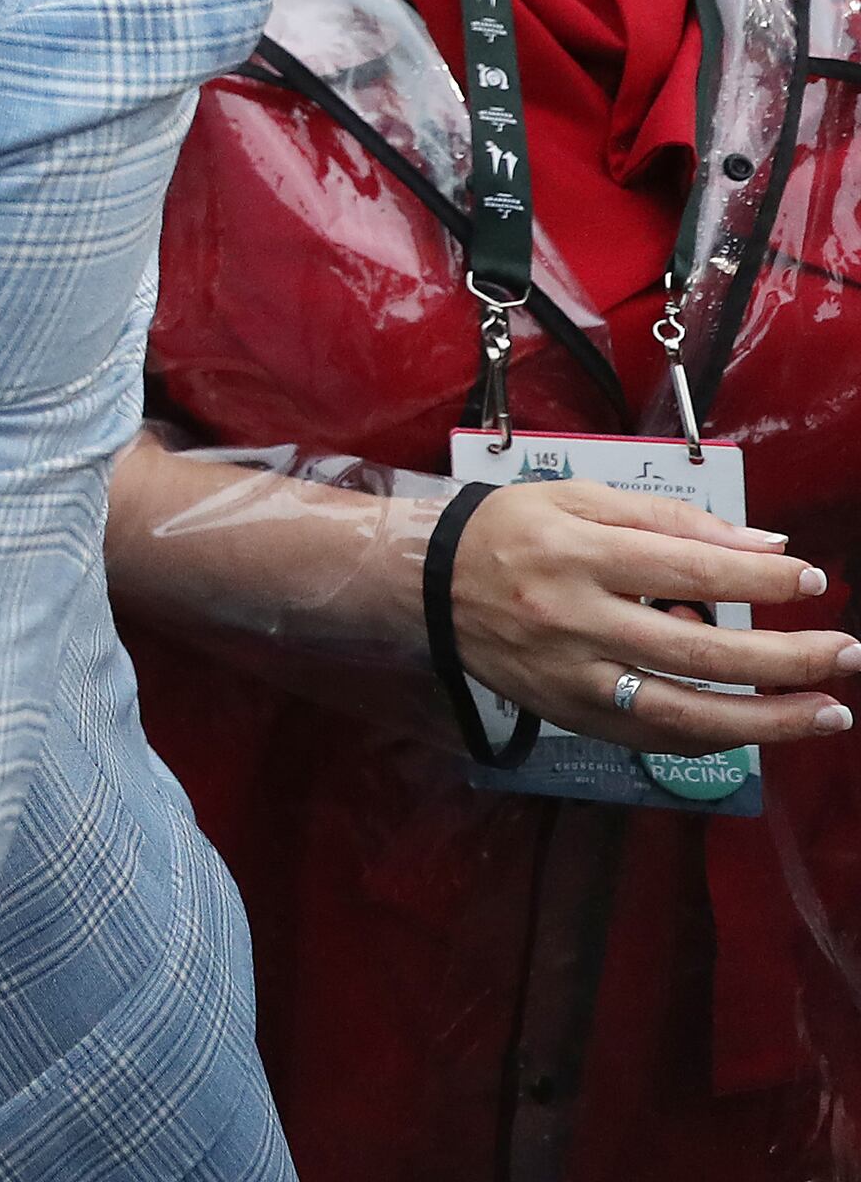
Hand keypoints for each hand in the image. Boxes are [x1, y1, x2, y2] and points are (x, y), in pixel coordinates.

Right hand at [452, 479, 858, 752]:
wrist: (420, 582)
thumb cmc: (508, 529)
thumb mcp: (580, 500)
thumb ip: (672, 520)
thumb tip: (766, 548)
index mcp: (578, 553)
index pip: (690, 570)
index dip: (760, 580)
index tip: (812, 581)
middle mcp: (574, 619)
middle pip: (699, 650)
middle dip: (787, 658)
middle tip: (847, 653)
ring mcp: (569, 676)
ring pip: (681, 712)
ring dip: (767, 719)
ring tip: (828, 713)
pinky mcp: (564, 713)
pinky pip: (649, 737)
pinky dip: (711, 737)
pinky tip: (757, 729)